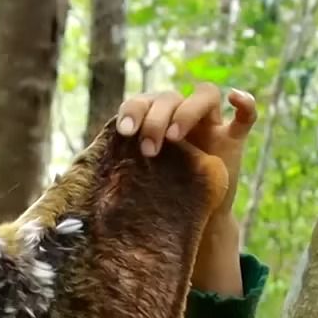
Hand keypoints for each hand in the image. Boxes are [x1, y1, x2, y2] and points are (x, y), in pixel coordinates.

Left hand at [115, 83, 257, 221]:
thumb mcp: (134, 181)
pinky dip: (245, 103)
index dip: (134, 109)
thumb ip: (116, 168)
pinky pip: (246, 115)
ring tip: (174, 138)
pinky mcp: (233, 140)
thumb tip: (71, 176)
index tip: (124, 131)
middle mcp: (182, 116)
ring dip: (187, 111)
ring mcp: (211, 125)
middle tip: (148, 149)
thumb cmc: (157, 198)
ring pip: (205, 96)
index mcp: (155, 121)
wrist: (192, 222)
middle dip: (156, 118)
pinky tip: (234, 98)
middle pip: (171, 97)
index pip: (145, 100)